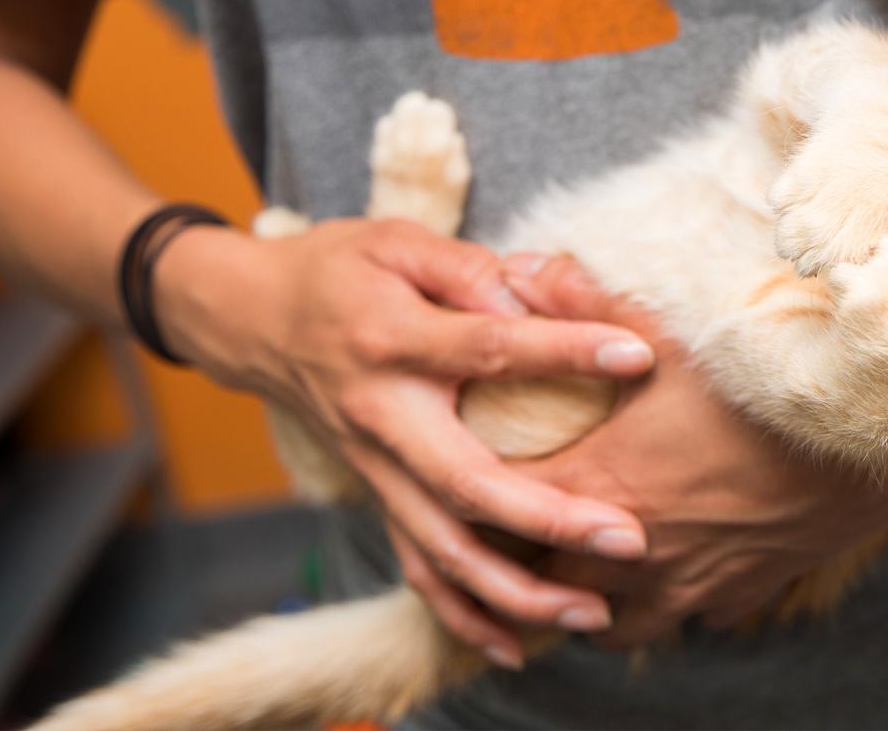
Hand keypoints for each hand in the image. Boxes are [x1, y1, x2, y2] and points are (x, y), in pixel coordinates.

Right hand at [153, 219, 656, 666]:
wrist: (252, 321)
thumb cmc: (338, 272)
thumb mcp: (395, 241)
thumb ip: (467, 268)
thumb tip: (536, 295)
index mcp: (391, 341)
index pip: (487, 348)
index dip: (562, 350)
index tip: (635, 356)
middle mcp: (382, 418)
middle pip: (467, 483)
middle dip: (550, 519)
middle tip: (628, 536)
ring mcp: (376, 470)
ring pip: (443, 550)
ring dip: (516, 592)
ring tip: (592, 611)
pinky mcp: (377, 498)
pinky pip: (417, 571)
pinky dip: (462, 615)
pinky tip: (515, 646)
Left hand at [501, 254, 887, 649]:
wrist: (878, 439)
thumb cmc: (769, 382)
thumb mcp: (671, 335)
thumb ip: (583, 305)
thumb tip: (516, 270)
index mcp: (602, 487)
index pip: (499, 514)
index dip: (473, 497)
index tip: (465, 472)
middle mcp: (634, 553)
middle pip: (541, 583)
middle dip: (522, 559)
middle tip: (512, 521)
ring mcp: (688, 585)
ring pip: (608, 625)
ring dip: (588, 601)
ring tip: (582, 567)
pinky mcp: (737, 595)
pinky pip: (684, 620)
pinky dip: (664, 602)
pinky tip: (668, 567)